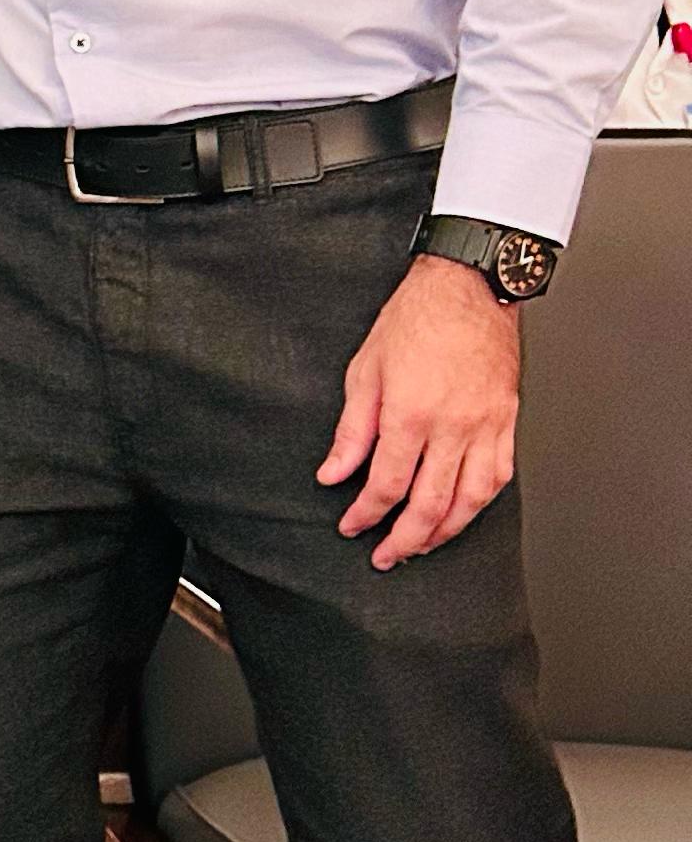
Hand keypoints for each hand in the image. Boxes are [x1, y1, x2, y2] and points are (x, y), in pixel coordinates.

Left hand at [318, 253, 520, 567]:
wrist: (469, 285)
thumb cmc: (416, 317)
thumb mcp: (365, 370)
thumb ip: (352, 430)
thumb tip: (333, 472)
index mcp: (411, 413)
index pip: (386, 485)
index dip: (365, 514)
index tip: (352, 526)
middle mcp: (453, 426)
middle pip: (430, 504)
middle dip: (404, 539)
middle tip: (385, 555)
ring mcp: (486, 425)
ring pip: (470, 499)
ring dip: (446, 531)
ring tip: (423, 545)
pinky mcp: (508, 420)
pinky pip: (500, 476)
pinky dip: (480, 503)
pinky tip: (463, 512)